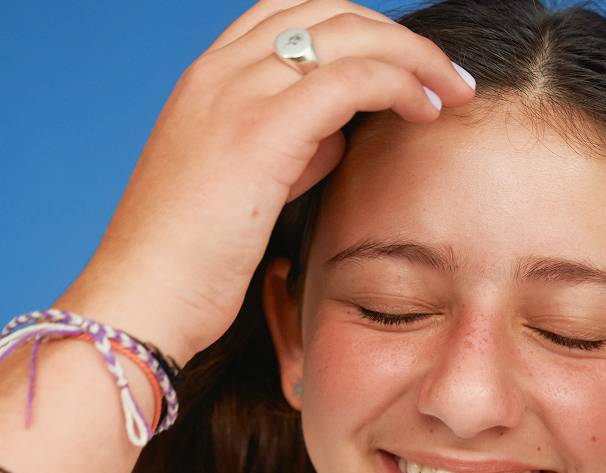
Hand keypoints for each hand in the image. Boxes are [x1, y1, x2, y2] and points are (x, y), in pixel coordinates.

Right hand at [78, 0, 475, 365]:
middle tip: (446, 76)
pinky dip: (399, 83)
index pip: (292, 19)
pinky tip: (427, 110)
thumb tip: (337, 136)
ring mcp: (236, 94)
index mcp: (208, 81)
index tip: (402, 72)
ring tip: (453, 91)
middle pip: (326, 12)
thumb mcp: (242, 193)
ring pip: (346, 33)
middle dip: (396, 37)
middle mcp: (219, 72)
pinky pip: (350, 78)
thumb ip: (289, 153)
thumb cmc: (190, 267)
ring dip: (412, 56)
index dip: (356, 34)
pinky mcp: (260, 132)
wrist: (142, 301)